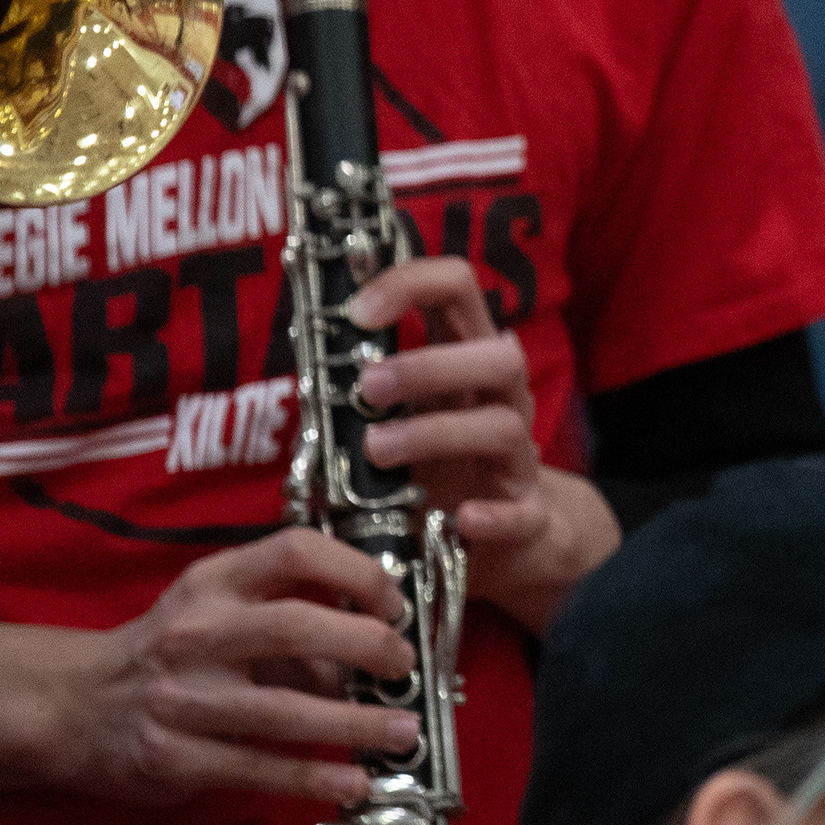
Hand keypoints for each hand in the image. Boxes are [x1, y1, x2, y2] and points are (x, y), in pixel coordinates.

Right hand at [42, 531, 418, 805]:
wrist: (72, 704)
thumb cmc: (170, 652)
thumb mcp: (221, 614)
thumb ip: (294, 628)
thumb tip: (380, 651)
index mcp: (215, 584)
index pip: (295, 551)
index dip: (357, 572)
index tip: (395, 602)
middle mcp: (197, 634)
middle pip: (296, 627)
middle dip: (368, 645)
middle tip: (405, 666)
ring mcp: (181, 698)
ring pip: (283, 710)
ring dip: (356, 723)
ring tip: (404, 732)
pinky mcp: (174, 756)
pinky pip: (257, 767)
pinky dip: (313, 777)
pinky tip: (354, 783)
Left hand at [348, 258, 615, 628]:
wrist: (511, 540)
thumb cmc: (438, 471)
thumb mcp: (401, 421)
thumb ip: (359, 399)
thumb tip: (298, 372)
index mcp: (467, 365)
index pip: (459, 290)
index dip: (413, 283)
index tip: (358, 312)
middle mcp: (501, 404)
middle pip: (500, 357)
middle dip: (430, 366)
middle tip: (369, 389)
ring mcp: (517, 460)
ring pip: (503, 427)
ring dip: (436, 433)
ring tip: (378, 451)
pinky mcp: (526, 517)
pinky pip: (522, 513)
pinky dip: (492, 515)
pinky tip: (458, 519)